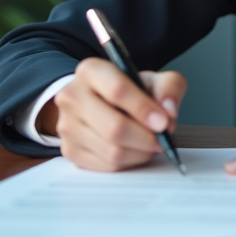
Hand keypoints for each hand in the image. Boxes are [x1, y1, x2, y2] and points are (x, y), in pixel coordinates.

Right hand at [44, 57, 186, 171]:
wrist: (101, 102)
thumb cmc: (129, 90)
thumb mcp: (153, 79)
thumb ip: (169, 87)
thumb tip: (168, 111)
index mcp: (91, 71)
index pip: (118, 90)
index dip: (144, 109)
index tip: (164, 122)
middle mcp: (72, 96)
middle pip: (114, 128)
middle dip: (146, 138)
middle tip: (163, 139)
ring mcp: (67, 125)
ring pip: (112, 151)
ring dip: (140, 152)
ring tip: (152, 143)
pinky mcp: (69, 150)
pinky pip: (107, 166)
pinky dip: (129, 162)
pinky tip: (136, 150)